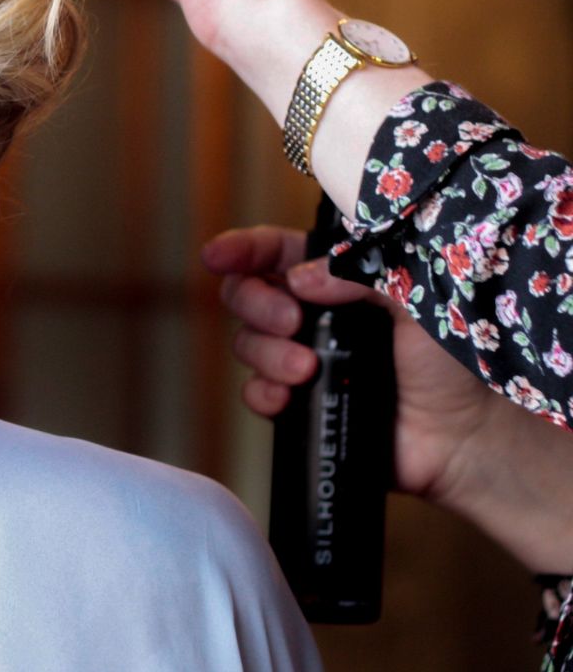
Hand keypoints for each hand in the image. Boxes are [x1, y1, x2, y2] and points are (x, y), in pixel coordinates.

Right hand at [204, 225, 572, 573]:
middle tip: (291, 321)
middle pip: (247, 293)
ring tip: (306, 369)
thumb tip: (300, 279)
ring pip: (247, 343)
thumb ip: (361, 275)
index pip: (277, 251)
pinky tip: (286, 397)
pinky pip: (255, 393)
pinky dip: (261, 393)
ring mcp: (303, 358)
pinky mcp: (301, 403)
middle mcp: (314, 315)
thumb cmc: (454, 361)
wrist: (468, 435)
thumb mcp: (417, 297)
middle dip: (255, 303)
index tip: (217, 255)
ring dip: (266, 352)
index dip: (242, 248)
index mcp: (339, 279)